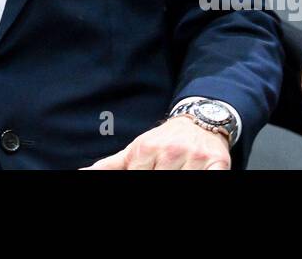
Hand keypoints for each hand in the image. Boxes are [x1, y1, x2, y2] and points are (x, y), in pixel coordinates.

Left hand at [82, 114, 230, 169]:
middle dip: (158, 178)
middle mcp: (170, 151)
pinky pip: (210, 179)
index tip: (143, 174)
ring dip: (178, 179)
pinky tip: (194, 173)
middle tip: (161, 172)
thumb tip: (83, 172)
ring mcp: (194, 158)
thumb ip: (111, 165)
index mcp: (146, 149)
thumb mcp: (136, 148)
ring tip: (175, 172)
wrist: (201, 120)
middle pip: (159, 179)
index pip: (136, 176)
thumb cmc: (165, 139)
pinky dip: (202, 179)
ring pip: (181, 181)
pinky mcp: (218, 163)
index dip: (137, 179)